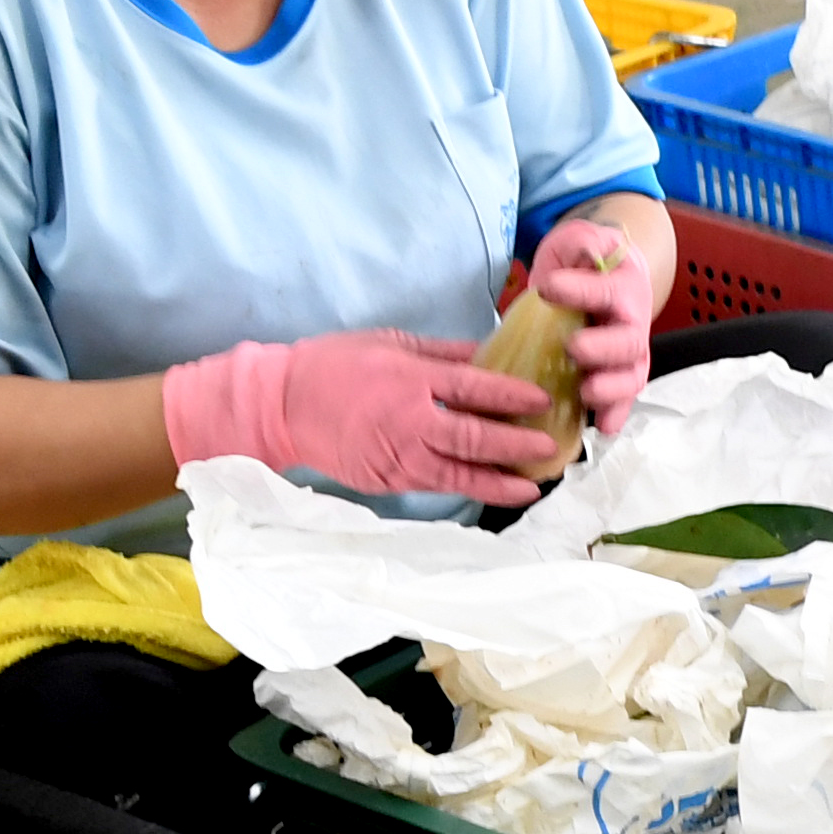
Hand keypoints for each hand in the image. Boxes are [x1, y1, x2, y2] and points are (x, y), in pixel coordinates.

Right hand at [158, 328, 551, 504]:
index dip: (511, 395)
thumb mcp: (391, 342)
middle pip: (474, 436)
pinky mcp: (390, 481)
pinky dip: (470, 490)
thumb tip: (492, 351)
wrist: (283, 405)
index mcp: (410, 379)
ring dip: (501, 481)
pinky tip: (496, 491)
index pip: (473, 387)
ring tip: (534, 485)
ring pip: (460, 473)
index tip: (542, 400)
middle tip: (549, 447)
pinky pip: (438, 486)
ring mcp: (399, 457)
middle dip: (516, 444)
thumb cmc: (337, 365)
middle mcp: (409, 422)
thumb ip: (444, 353)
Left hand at [525, 214, 659, 439]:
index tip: (548, 287)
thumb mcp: (579, 240)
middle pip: (630, 341)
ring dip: (613, 389)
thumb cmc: (585, 262)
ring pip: (632, 376)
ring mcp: (627, 354)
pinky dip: (616, 415)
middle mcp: (632, 322)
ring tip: (587, 393)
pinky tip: (604, 428)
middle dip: (604, 348)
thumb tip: (586, 256)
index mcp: (624, 284)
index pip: (606, 289)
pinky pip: (622, 400)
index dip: (580, 291)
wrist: (603, 276)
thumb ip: (581, 244)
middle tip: (575, 349)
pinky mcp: (615, 377)